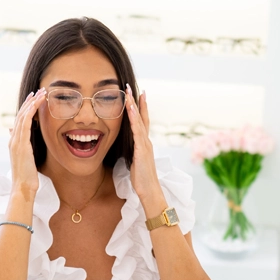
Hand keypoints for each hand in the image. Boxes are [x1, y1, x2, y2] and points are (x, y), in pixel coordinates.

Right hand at [7, 90, 46, 194]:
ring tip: (41, 93)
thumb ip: (24, 147)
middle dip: (30, 102)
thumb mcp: (26, 159)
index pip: (20, 120)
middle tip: (39, 90)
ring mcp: (15, 142)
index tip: (35, 98)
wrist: (23, 187)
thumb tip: (20, 139)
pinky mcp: (21, 145)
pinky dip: (30, 113)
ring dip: (32, 103)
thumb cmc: (27, 176)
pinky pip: (25, 125)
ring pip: (22, 117)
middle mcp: (13, 139)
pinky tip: (36, 104)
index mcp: (14, 142)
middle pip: (20, 115)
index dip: (27, 108)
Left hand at [123, 84, 162, 203]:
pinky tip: (132, 111)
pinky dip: (135, 121)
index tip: (136, 95)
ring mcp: (145, 145)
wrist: (150, 191)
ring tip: (130, 94)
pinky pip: (138, 133)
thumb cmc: (142, 180)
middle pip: (142, 117)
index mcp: (144, 144)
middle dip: (137, 102)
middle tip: (132, 87)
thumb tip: (130, 149)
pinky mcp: (142, 151)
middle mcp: (146, 142)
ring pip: (140, 122)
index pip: (141, 122)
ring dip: (135, 107)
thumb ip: (134, 153)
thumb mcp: (136, 162)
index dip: (139, 108)